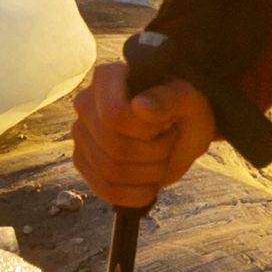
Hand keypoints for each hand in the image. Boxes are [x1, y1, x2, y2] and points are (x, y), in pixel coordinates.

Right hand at [70, 66, 212, 210]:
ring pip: (110, 171)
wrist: (182, 132)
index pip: (114, 115)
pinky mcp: (83, 161)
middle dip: (154, 154)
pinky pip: (104, 189)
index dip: (146, 131)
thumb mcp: (189, 102)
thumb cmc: (185, 110)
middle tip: (170, 142)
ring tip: (162, 159)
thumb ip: (169, 100)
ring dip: (148, 173)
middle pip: (114, 147)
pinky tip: (151, 185)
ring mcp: (81, 134)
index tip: (168, 123)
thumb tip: (139, 106)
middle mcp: (86, 103)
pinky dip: (134, 194)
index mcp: (108, 77)